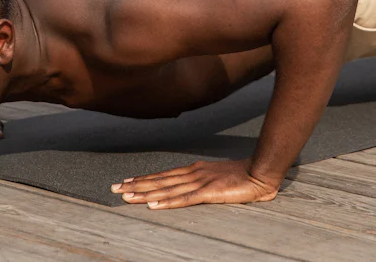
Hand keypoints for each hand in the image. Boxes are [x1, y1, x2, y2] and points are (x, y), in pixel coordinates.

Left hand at [110, 159, 280, 209]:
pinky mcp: (209, 193)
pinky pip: (184, 199)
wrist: (260, 171)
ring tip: (127, 197)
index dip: (144, 178)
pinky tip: (154, 206)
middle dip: (136, 185)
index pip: (163, 175)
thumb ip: (203, 180)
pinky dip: (167, 202)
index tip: (126, 181)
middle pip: (159, 181)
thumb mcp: (217, 176)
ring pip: (166, 190)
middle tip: (115, 188)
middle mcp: (193, 174)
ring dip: (145, 194)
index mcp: (194, 170)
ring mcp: (200, 182)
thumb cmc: (242, 175)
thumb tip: (190, 186)